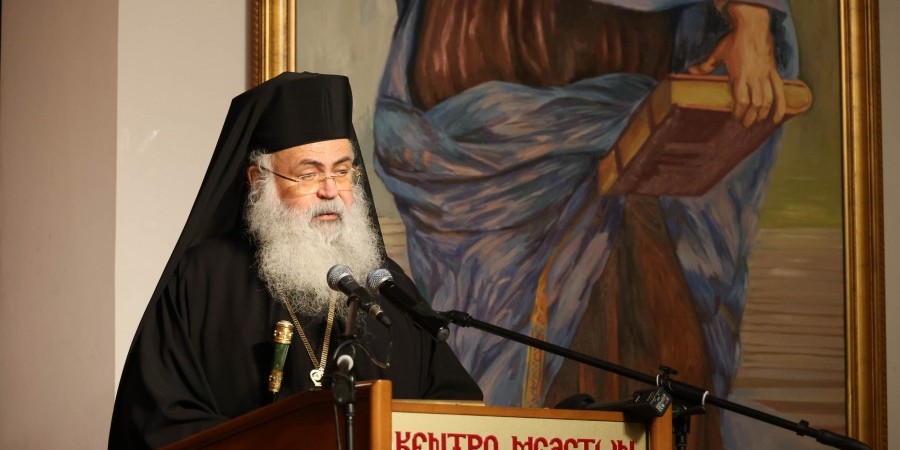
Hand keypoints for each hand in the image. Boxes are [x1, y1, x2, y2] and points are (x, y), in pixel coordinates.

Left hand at [689, 3, 785, 126]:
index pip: (741, 100)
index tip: (734, 118)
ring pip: (767, 100)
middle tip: (744, 125)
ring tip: (756, 121)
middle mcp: (755, 77)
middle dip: (749, 117)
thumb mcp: (718, 52)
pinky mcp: (774, 71)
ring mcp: (766, 75)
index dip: (738, 112)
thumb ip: (706, 65)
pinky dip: (780, 106)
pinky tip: (777, 118)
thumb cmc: (734, 39)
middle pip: (755, 104)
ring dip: (762, 114)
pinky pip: (780, 91)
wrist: (754, 25)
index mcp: (740, 75)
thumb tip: (691, 71)